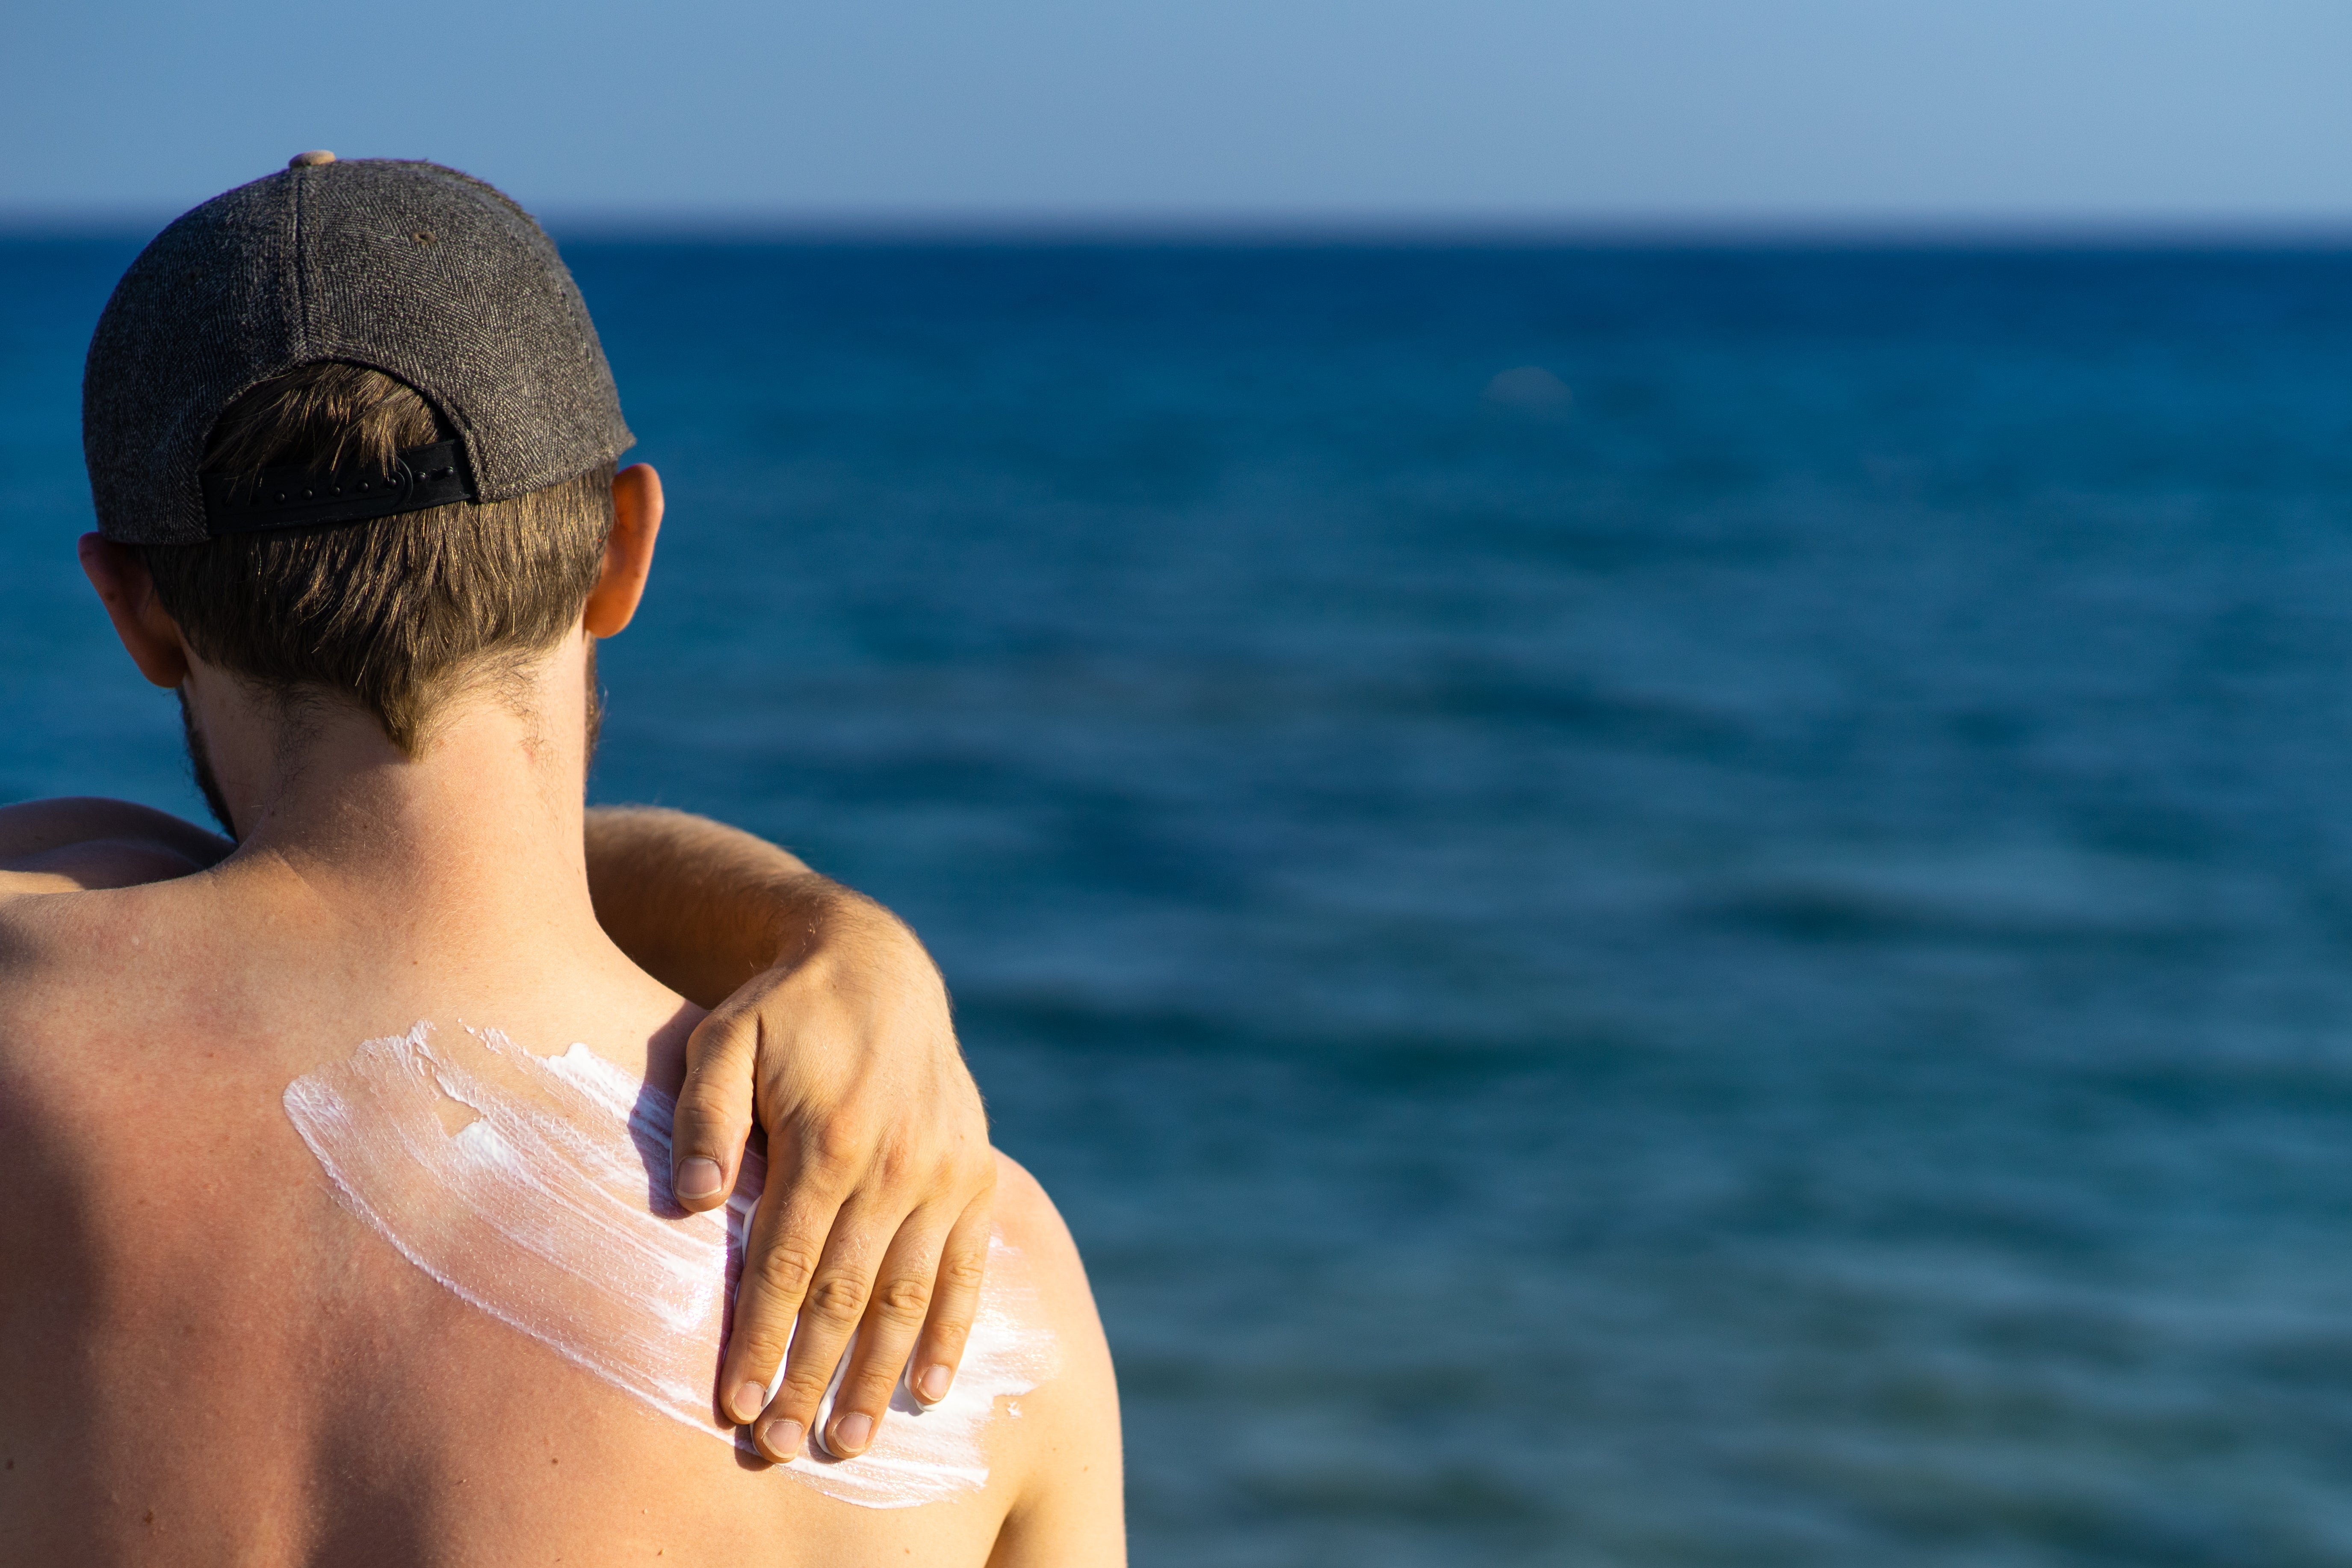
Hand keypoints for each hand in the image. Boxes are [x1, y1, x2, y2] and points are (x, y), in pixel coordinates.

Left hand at [668, 893, 994, 1463]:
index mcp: (830, 1138)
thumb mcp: (724, 1037)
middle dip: (810, 1377)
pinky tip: (931, 1390)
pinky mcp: (976, 1176)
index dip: (759, 1340)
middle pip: (845, 1295)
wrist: (878, 966)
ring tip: (846, 1441)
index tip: (735, 1406)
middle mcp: (896, 1164)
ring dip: (877, 1376)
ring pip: (908, 1295)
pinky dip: (952, 1332)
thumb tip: (692, 1202)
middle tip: (782, 1447)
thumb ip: (705, 1116)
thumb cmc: (784, 1010)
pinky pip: (969, 1268)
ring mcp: (944, 1173)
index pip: (785, 1264)